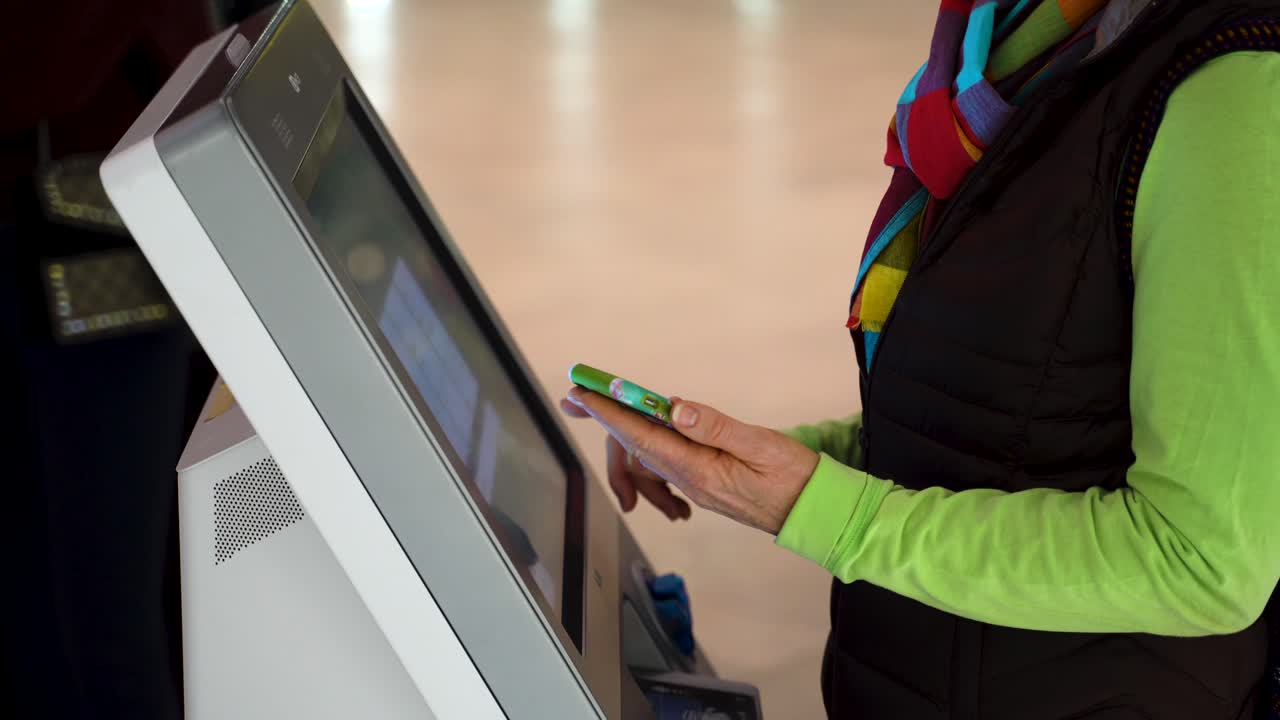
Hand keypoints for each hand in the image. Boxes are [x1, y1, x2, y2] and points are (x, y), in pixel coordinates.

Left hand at [559, 387, 819, 534]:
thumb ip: (716, 427)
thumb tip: (675, 408)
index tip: (583, 394)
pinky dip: (653, 442)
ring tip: (609, 405)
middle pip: (637, 447)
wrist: (816, 514)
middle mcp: (691, 481)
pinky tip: (660, 426)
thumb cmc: (796, 478)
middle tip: (579, 395)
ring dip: (628, 430)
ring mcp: (696, 486)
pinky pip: (667, 462)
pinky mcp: (705, 485)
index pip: (644, 437)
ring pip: (650, 455)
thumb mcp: (761, 445)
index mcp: (701, 470)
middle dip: (607, 419)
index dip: (610, 413)